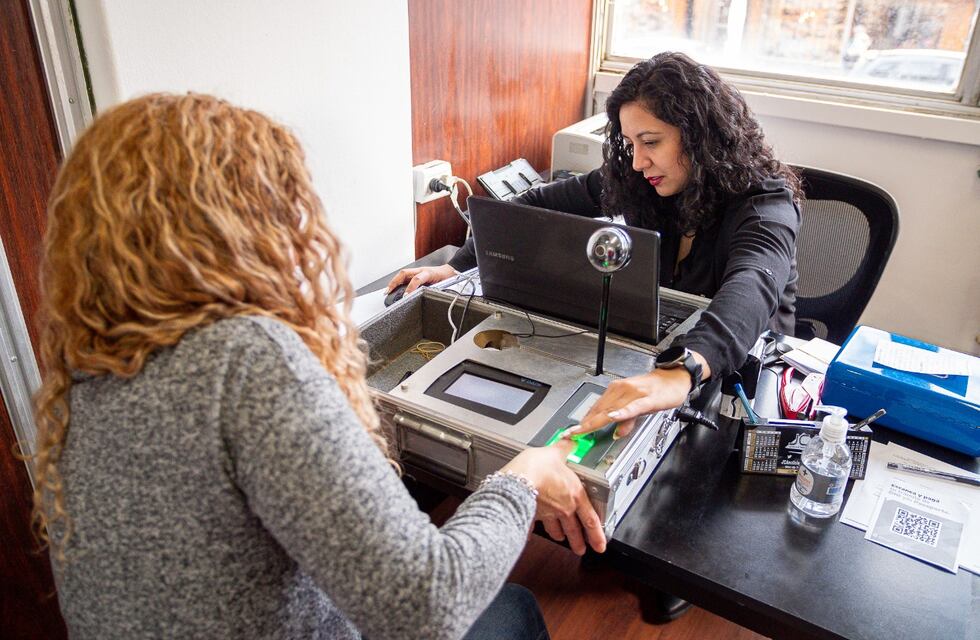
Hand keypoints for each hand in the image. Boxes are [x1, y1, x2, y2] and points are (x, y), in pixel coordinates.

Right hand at [386, 264, 457, 294]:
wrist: (450, 271)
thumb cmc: (446, 278)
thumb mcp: (441, 286)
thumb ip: (431, 290)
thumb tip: (419, 297)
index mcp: (427, 273)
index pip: (416, 279)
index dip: (410, 288)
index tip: (405, 296)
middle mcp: (420, 270)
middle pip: (404, 273)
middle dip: (394, 282)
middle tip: (388, 292)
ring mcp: (417, 271)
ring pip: (402, 274)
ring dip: (394, 282)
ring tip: (387, 291)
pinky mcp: (416, 273)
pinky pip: (405, 277)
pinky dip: (398, 282)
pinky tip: (394, 288)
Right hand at [501, 439, 605, 554]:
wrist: (515, 480)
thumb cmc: (536, 468)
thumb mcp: (555, 453)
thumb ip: (564, 448)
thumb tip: (571, 441)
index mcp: (574, 495)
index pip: (590, 520)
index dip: (597, 535)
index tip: (600, 545)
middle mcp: (562, 508)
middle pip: (574, 530)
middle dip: (578, 542)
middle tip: (581, 549)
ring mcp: (546, 514)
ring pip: (556, 530)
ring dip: (560, 536)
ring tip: (561, 539)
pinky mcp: (530, 515)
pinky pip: (532, 526)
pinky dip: (531, 529)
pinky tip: (530, 532)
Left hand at [568, 368, 692, 439]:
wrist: (675, 377)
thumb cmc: (656, 389)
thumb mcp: (638, 407)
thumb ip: (627, 420)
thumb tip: (617, 433)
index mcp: (617, 391)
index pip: (596, 409)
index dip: (582, 422)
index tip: (570, 431)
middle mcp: (622, 390)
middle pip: (600, 411)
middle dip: (584, 424)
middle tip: (570, 434)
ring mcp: (634, 393)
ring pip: (612, 409)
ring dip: (596, 420)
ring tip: (583, 430)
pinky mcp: (647, 398)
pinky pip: (633, 407)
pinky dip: (622, 413)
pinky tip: (614, 417)